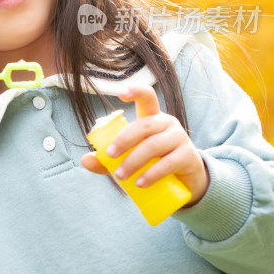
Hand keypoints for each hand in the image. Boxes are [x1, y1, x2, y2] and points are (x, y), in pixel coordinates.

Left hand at [81, 84, 208, 206]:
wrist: (186, 181)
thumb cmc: (153, 162)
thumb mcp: (129, 159)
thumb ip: (108, 160)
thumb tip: (85, 160)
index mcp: (152, 118)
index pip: (147, 97)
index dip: (136, 91)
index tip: (121, 92)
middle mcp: (167, 123)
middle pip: (144, 125)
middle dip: (124, 140)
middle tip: (110, 156)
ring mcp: (180, 138)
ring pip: (154, 145)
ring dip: (134, 161)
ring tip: (121, 176)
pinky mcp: (188, 156)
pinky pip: (168, 163)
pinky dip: (151, 174)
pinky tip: (140, 183)